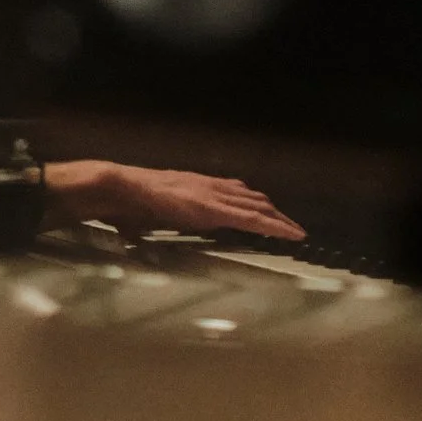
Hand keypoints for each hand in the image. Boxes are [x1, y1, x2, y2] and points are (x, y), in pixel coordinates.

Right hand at [43, 160, 305, 241]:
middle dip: (274, 212)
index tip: (267, 212)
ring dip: (280, 219)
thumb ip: (159, 214)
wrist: (125, 187)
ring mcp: (216, 196)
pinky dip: (276, 227)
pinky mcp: (217, 210)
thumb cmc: (130, 200)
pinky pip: (254, 219)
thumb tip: (149, 227)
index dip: (253, 202)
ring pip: (260, 207)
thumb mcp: (151, 207)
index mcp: (197, 185)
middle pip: (253, 198)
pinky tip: (292, 235)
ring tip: (296, 232)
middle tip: (291, 226)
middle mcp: (211, 186)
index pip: (234, 191)